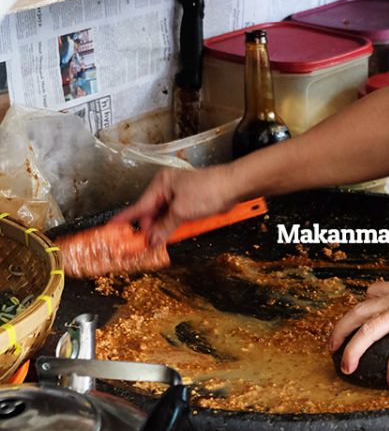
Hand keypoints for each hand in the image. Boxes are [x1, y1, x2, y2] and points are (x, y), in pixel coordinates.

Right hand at [113, 164, 235, 244]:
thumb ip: (164, 227)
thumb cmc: (208, 190)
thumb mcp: (181, 211)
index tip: (111, 228)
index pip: (139, 205)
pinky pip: (175, 218)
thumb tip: (151, 240)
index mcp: (161, 184)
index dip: (125, 219)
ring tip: (155, 244)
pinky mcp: (190, 203)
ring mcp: (179, 196)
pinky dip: (172, 227)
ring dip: (161, 230)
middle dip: (148, 230)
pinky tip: (169, 236)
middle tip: (141, 246)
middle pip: (151, 214)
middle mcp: (167, 189)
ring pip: (163, 218)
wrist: (234, 186)